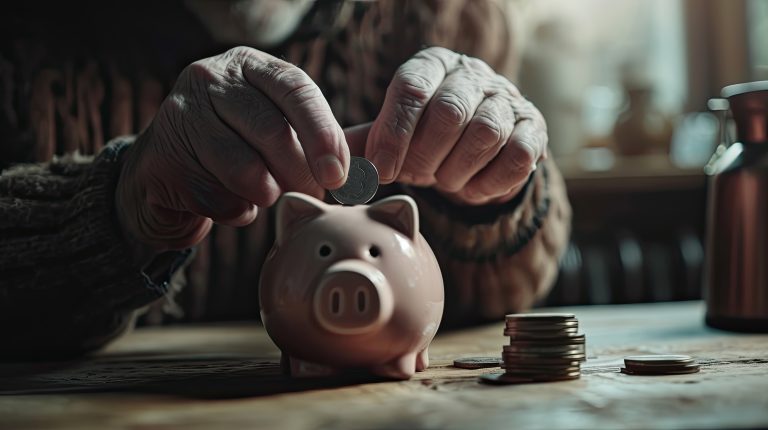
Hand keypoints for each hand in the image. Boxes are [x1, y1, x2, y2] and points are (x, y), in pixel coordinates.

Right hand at [116, 47, 348, 250]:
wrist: (167, 173)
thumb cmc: (239, 149)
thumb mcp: (278, 129)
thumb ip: (320, 139)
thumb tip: (372, 165)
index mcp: (249, 65)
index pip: (296, 88)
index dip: (324, 133)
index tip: (340, 174)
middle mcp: (211, 78)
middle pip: (272, 130)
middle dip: (299, 172)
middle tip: (309, 191)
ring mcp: (180, 114)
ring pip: (243, 167)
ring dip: (267, 193)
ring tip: (268, 194)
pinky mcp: (159, 157)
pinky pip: (216, 197)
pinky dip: (236, 212)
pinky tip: (235, 204)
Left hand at [365, 47, 546, 204]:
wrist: (480, 146)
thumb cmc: (426, 137)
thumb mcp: (394, 134)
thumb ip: (365, 145)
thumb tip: (332, 169)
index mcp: (431, 66)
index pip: (411, 89)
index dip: (393, 134)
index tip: (381, 171)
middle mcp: (472, 74)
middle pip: (450, 112)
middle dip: (425, 156)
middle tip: (414, 176)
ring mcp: (507, 99)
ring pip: (485, 134)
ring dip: (456, 171)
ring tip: (442, 181)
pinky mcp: (533, 129)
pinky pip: (516, 158)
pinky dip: (488, 183)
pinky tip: (470, 189)